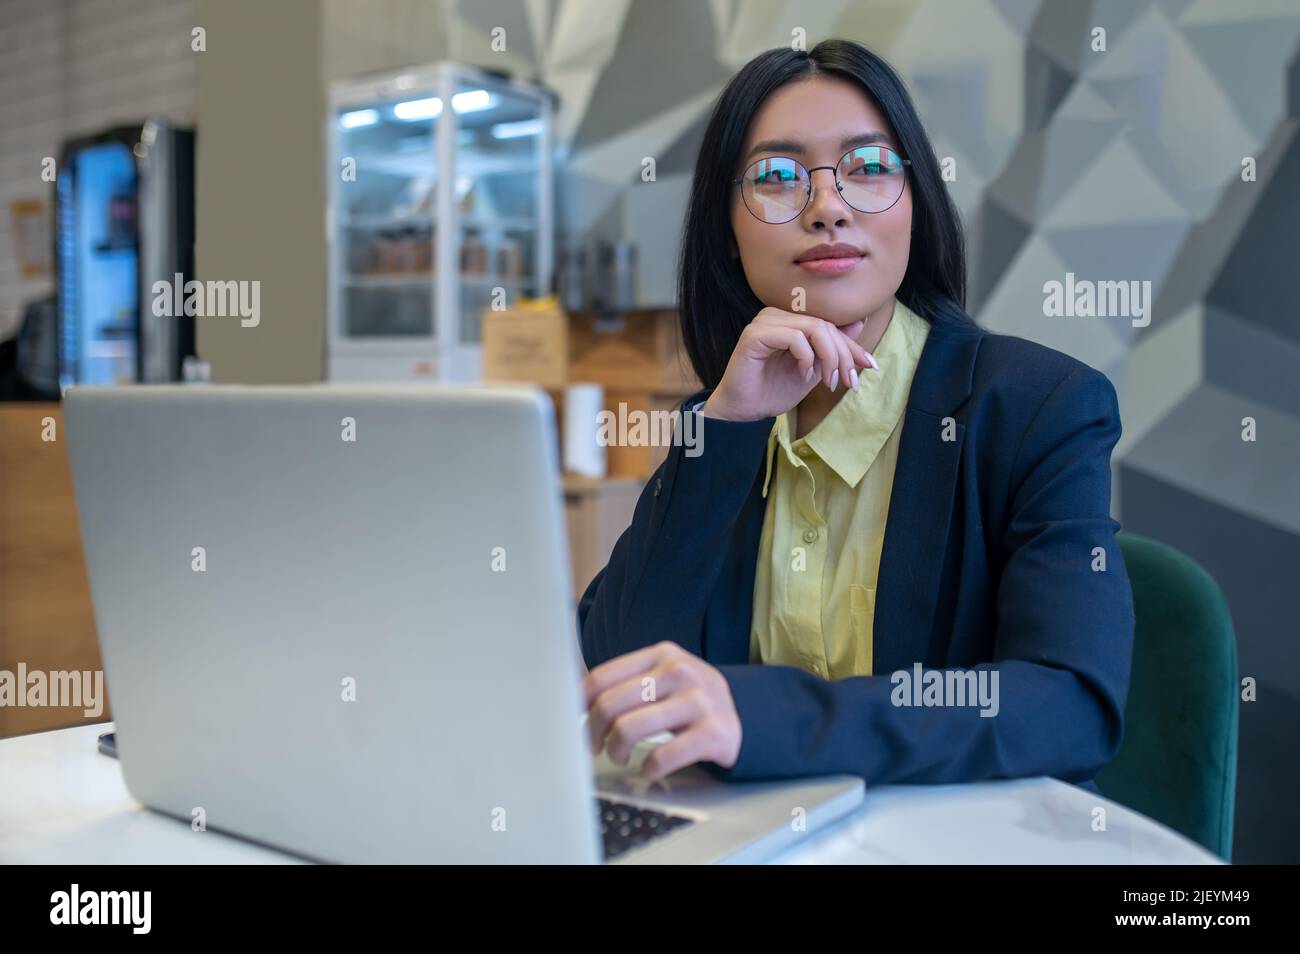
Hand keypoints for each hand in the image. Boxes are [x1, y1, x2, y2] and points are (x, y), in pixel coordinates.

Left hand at [583, 641, 741, 781]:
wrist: (745, 714)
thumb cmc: (689, 698)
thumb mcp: (664, 675)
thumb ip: (627, 681)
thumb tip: (575, 700)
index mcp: (661, 654)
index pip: (602, 678)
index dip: (579, 705)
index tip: (577, 722)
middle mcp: (680, 672)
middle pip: (610, 704)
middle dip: (594, 732)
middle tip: (596, 746)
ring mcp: (698, 701)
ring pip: (630, 729)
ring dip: (616, 751)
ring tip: (620, 756)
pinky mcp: (713, 733)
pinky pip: (663, 756)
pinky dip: (649, 768)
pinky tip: (650, 767)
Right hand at [702, 306, 878, 421]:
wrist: (744, 411)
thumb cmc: (773, 391)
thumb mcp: (813, 370)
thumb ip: (832, 348)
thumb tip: (861, 321)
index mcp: (788, 320)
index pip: (829, 326)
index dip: (852, 346)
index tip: (870, 366)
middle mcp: (776, 315)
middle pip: (825, 326)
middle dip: (843, 356)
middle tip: (848, 383)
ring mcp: (764, 322)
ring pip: (813, 329)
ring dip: (829, 358)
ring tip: (828, 382)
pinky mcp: (755, 334)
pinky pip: (794, 337)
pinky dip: (806, 358)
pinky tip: (804, 376)